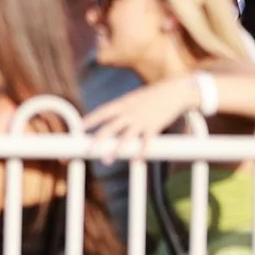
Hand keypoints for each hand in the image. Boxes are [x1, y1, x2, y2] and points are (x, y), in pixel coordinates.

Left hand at [83, 77, 197, 154]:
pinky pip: (146, 142)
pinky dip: (141, 152)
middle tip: (88, 151)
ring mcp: (142, 120)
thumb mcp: (134, 99)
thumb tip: (109, 119)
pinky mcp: (155, 126)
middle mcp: (129, 112)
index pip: (102, 111)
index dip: (90, 119)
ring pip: (126, 136)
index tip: (79, 127)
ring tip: (107, 161)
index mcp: (122, 103)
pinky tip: (136, 162)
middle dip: (98, 139)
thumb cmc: (153, 96)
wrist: (175, 92)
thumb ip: (122, 109)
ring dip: (116, 150)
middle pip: (110, 126)